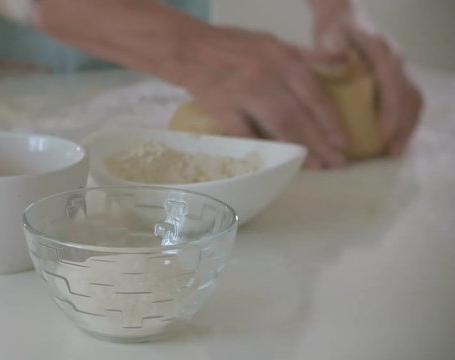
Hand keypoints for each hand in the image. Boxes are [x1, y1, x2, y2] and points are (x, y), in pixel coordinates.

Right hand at [179, 27, 346, 168]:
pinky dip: (261, 151)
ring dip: (299, 150)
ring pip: (278, 127)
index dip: (331, 120)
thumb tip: (338, 63)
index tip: (343, 141)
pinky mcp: (222, 109)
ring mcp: (243, 94)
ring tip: (315, 166)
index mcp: (282, 59)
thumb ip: (304, 55)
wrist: (190, 49)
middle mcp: (266, 76)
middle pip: (300, 115)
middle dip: (321, 142)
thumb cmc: (233, 46)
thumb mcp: (273, 41)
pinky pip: (246, 136)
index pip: (315, 93)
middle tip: (335, 163)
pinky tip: (275, 165)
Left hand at [312, 5, 422, 155]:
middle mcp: (395, 59)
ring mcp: (399, 70)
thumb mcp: (329, 38)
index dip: (390, 109)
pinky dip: (403, 124)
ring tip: (395, 153)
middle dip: (403, 126)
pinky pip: (408, 104)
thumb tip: (334, 57)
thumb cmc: (334, 35)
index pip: (391, 81)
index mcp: (380, 50)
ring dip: (407, 128)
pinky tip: (393, 143)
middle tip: (393, 152)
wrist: (344, 24)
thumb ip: (331, 48)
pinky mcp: (396, 81)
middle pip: (408, 94)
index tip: (384, 133)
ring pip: (412, 101)